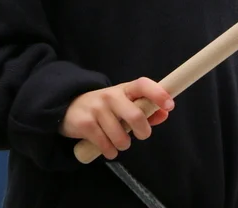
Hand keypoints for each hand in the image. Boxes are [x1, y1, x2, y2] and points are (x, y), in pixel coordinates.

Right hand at [59, 78, 173, 159]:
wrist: (67, 108)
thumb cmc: (104, 108)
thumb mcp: (123, 103)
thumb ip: (145, 109)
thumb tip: (165, 113)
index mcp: (124, 89)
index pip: (143, 84)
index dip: (158, 94)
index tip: (169, 105)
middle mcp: (110, 96)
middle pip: (135, 115)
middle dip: (143, 131)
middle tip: (142, 135)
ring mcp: (97, 109)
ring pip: (120, 136)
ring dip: (124, 144)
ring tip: (120, 142)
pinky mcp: (85, 124)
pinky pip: (105, 145)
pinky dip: (110, 151)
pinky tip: (108, 147)